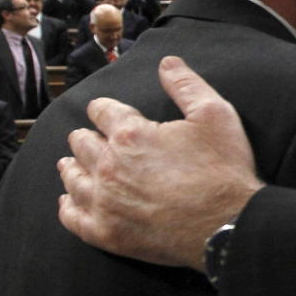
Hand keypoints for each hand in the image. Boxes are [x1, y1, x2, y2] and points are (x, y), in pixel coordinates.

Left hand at [57, 56, 263, 270]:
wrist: (228, 224)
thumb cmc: (223, 168)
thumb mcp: (214, 114)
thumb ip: (186, 85)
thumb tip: (166, 62)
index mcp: (131, 135)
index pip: (103, 112)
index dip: (103, 108)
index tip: (101, 109)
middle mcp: (109, 167)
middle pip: (83, 144)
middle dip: (85, 136)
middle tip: (85, 136)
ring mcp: (105, 203)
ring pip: (73, 179)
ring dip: (72, 166)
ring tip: (69, 163)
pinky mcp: (107, 234)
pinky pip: (73, 218)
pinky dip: (67, 206)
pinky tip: (68, 200)